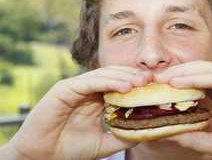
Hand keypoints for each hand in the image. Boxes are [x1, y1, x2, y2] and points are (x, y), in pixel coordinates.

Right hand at [6, 66, 151, 159]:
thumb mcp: (104, 143)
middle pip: (115, 75)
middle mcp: (89, 90)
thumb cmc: (70, 149)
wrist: (42, 157)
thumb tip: (145, 131)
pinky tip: (125, 86)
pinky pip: (90, 81)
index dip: (137, 83)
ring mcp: (77, 87)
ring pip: (104, 75)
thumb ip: (122, 135)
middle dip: (134, 76)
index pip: (120, 84)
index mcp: (97, 99)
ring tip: (141, 82)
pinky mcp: (66, 88)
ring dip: (124, 76)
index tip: (155, 87)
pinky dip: (108, 81)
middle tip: (152, 80)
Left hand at [156, 60, 211, 159]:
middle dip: (173, 74)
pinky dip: (196, 77)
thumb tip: (166, 132)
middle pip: (194, 71)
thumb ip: (191, 136)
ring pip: (203, 69)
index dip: (172, 83)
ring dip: (181, 72)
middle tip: (153, 79)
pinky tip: (178, 82)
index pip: (191, 82)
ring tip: (163, 78)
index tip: (153, 87)